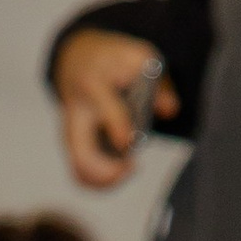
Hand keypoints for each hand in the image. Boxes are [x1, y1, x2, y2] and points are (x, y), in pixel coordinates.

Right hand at [54, 25, 170, 189]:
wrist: (77, 58)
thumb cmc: (113, 60)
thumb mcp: (139, 58)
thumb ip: (158, 83)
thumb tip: (170, 110)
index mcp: (93, 82)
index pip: (103, 106)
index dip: (116, 125)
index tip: (127, 143)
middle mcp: (76, 111)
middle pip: (81, 151)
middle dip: (104, 170)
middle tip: (131, 167)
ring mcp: (71, 132)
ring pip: (79, 169)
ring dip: (104, 181)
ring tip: (128, 171)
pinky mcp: (72, 146)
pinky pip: (80, 173)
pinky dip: (100, 182)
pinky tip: (120, 174)